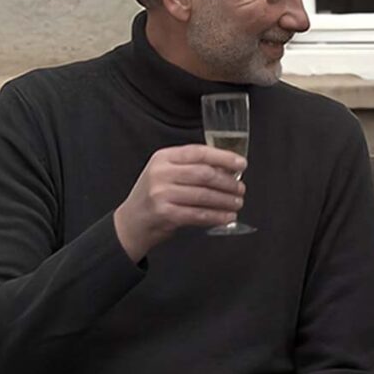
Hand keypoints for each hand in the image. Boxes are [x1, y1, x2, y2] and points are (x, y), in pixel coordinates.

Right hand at [114, 145, 246, 261]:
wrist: (132, 222)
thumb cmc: (155, 196)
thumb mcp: (167, 173)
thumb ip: (192, 167)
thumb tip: (228, 169)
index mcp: (164, 157)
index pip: (198, 152)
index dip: (223, 157)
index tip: (241, 163)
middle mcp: (161, 173)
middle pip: (204, 174)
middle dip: (228, 182)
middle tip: (240, 188)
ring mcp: (161, 194)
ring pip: (203, 195)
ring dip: (225, 201)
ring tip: (237, 203)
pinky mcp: (165, 213)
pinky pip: (198, 214)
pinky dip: (216, 216)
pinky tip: (227, 217)